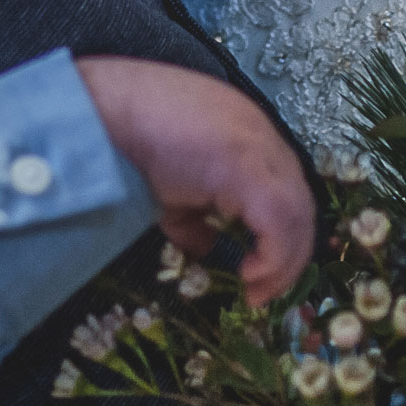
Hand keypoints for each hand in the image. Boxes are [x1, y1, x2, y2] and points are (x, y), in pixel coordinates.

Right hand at [74, 57, 313, 305]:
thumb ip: (195, 217)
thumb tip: (209, 249)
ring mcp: (258, 147)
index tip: (258, 271)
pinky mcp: (247, 165)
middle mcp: (262, 137)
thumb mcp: (169, 187)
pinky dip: (274, 252)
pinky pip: (279, 218)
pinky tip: (250, 273)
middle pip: (300, 202)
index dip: (280, 235)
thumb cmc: (130, 141)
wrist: (104, 113)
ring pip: (297, 212)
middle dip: (288, 254)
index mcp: (248, 136)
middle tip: (262, 291)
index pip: (286, 189)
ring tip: (256, 289)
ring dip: (283, 260)